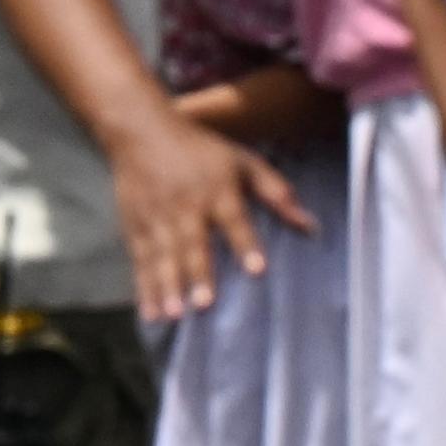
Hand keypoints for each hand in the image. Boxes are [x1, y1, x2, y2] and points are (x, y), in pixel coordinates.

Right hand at [105, 103, 313, 320]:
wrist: (142, 130)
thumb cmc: (202, 150)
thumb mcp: (242, 161)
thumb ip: (276, 192)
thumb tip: (310, 225)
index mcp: (216, 188)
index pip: (234, 218)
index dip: (245, 243)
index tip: (257, 270)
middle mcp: (186, 205)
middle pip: (193, 242)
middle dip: (198, 273)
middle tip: (204, 305)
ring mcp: (157, 217)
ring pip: (163, 256)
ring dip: (168, 287)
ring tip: (174, 314)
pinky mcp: (134, 227)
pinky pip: (140, 261)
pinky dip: (144, 289)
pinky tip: (150, 313)